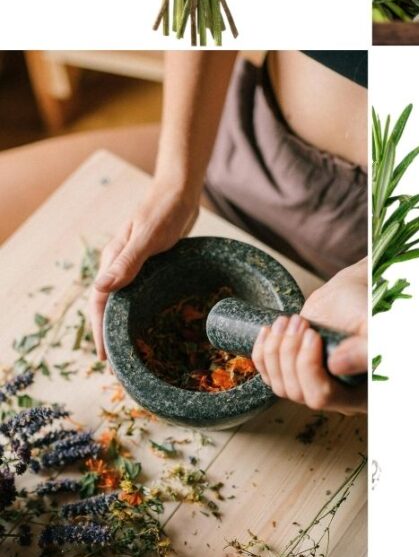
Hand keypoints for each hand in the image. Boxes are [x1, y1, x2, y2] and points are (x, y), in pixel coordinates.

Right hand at [90, 179, 199, 360]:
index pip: (100, 303)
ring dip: (126, 326)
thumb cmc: (164, 210)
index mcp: (113, 260)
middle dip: (111, 335)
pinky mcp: (151, 264)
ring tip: (134, 352)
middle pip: (110, 306)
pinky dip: (142, 311)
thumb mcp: (147, 237)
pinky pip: (142, 293)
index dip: (100, 331)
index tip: (104, 357)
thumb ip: (126, 262)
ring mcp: (135, 265)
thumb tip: (99, 289)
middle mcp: (120, 265)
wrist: (180, 191)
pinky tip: (153, 324)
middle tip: (120, 366)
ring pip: (126, 301)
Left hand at [252, 259, 367, 414]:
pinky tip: (268, 332)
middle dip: (290, 353)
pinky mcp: (293, 373)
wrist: (348, 296)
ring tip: (288, 321)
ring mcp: (312, 386)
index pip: (323, 396)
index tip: (312, 334)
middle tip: (299, 322)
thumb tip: (336, 365)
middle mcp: (334, 395)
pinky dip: (261, 354)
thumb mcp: (373, 324)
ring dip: (276, 350)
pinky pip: (268, 377)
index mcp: (358, 393)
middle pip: (297, 392)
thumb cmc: (364, 308)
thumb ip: (364, 348)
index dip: (308, 367)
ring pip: (281, 387)